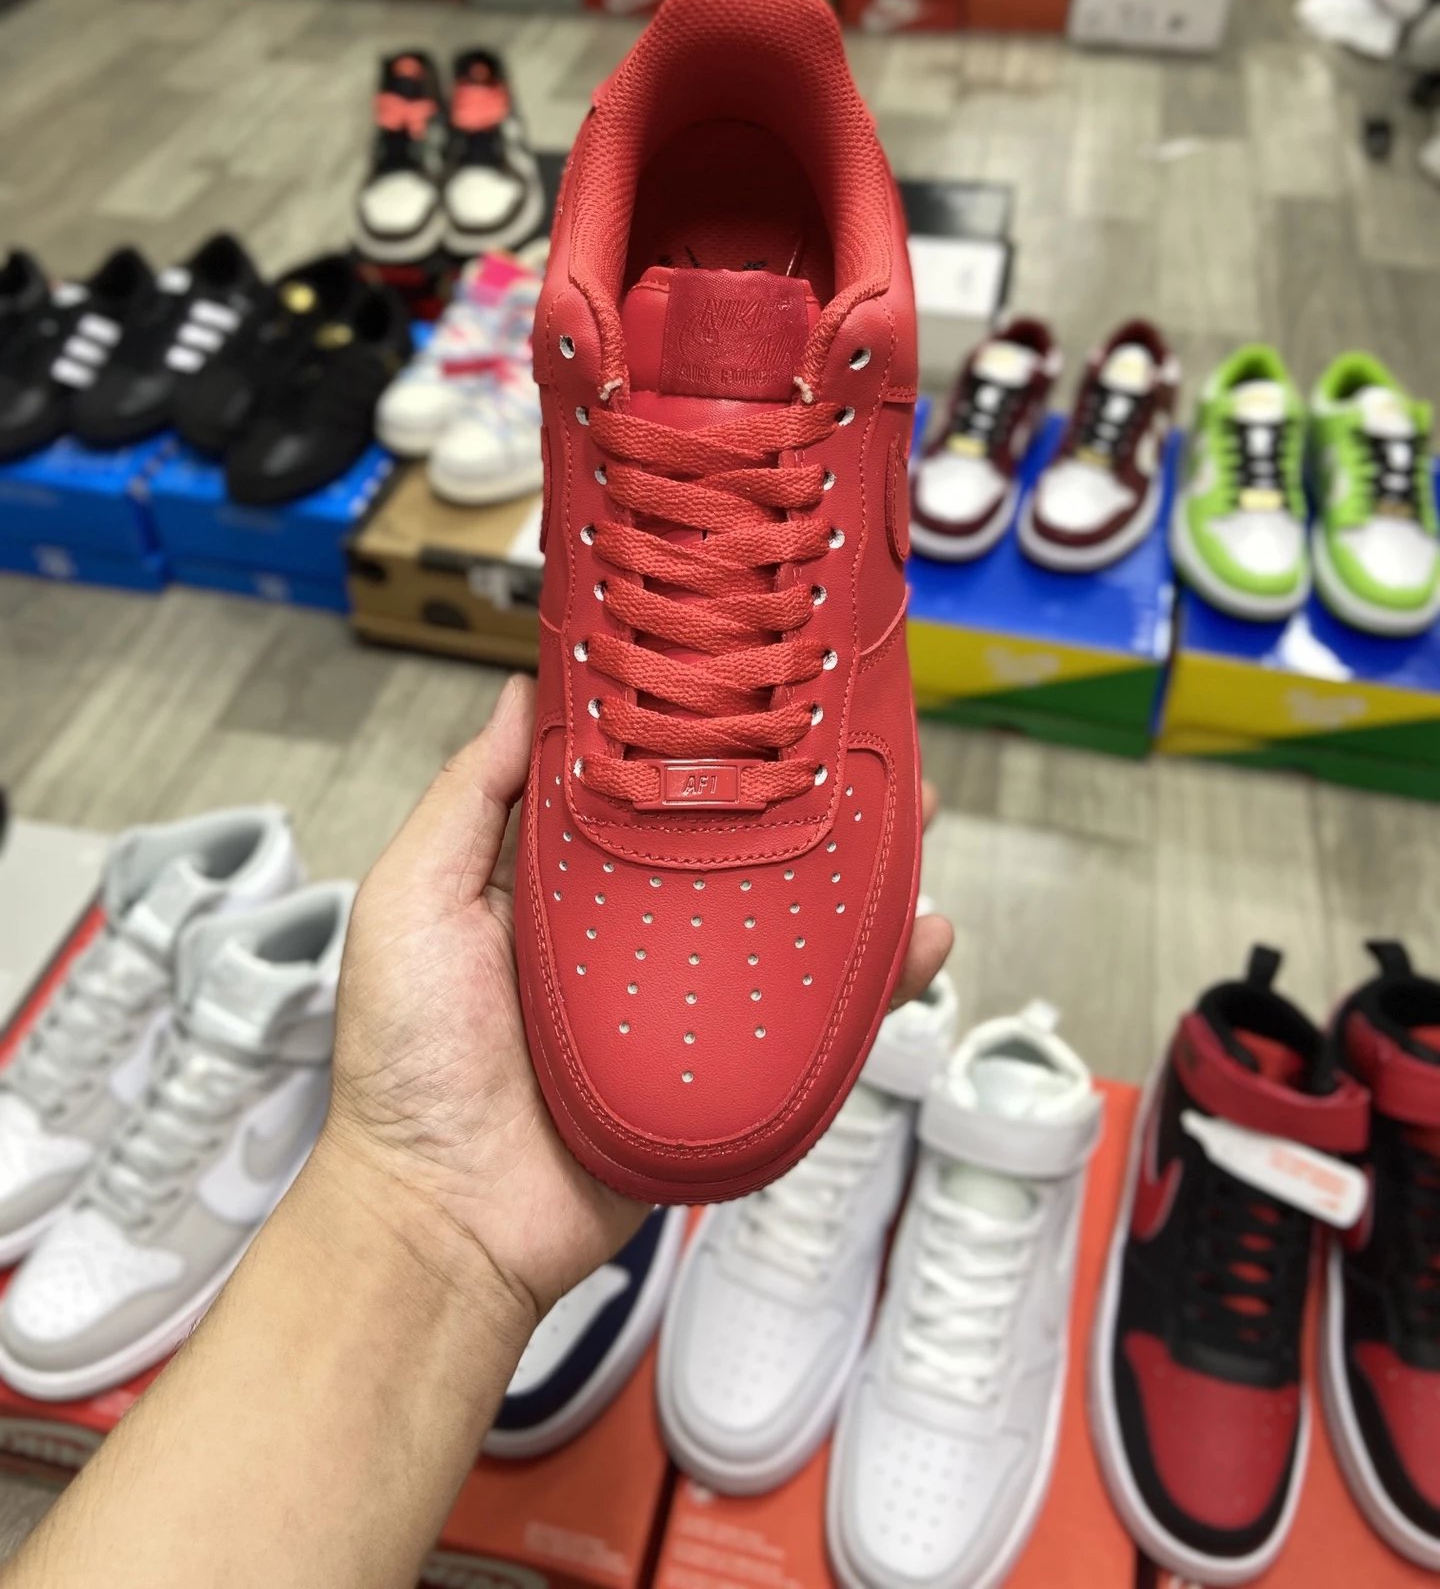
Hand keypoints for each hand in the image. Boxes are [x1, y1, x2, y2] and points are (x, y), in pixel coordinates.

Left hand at [319, 675, 953, 1332]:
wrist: (446, 1219)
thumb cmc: (407, 1064)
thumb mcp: (414, 902)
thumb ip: (466, 799)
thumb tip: (524, 690)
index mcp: (562, 880)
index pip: (648, 787)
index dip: (703, 738)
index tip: (754, 685)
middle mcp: (633, 931)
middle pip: (739, 845)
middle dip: (805, 795)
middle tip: (863, 744)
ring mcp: (688, 1000)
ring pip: (792, 920)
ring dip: (859, 871)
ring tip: (911, 818)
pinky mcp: (728, 1068)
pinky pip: (816, 1019)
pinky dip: (877, 982)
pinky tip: (918, 938)